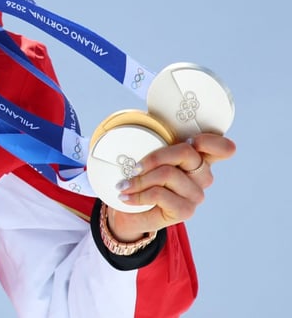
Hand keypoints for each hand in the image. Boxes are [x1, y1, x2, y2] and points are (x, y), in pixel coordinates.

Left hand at [106, 133, 235, 241]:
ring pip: (168, 173)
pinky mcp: (186, 211)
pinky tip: (127, 197)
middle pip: (187, 153)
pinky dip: (138, 194)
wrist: (131, 213)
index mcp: (199, 158)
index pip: (223, 148)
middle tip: (134, 168)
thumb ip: (154, 144)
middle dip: (154, 157)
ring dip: (140, 179)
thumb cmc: (141, 179)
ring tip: (124, 185)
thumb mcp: (147, 157)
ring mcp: (196, 194)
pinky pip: (159, 194)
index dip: (212, 142)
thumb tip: (139, 134)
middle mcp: (202, 176)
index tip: (192, 141)